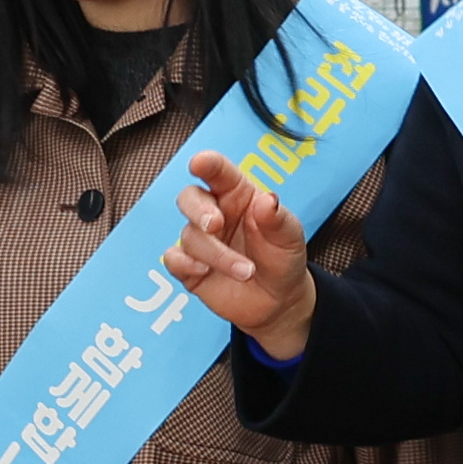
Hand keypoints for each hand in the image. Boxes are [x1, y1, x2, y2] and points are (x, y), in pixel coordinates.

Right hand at [167, 150, 318, 361]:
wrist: (278, 300)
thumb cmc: (282, 258)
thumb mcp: (290, 237)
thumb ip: (278, 219)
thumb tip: (267, 201)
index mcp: (237, 194)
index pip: (218, 172)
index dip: (207, 163)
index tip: (199, 163)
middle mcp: (214, 212)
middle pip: (189, 197)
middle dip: (199, 210)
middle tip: (215, 225)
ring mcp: (200, 239)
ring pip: (190, 235)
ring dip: (217, 255)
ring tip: (246, 271)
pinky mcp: (189, 266)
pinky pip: (172, 258)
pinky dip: (184, 264)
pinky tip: (204, 271)